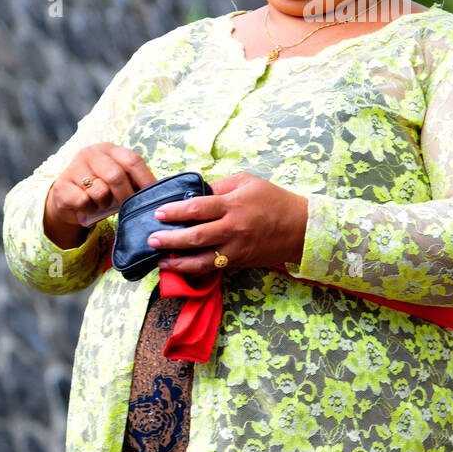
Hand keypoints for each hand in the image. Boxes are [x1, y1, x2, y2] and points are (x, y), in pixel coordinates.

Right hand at [44, 143, 156, 246]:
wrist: (68, 200)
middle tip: (129, 207)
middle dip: (126, 196)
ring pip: (99, 191)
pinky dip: (90, 210)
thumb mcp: (118, 181)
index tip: (154, 196)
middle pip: (116, 176)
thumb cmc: (101, 190)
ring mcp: (74, 167)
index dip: (146, 180)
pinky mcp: (62, 186)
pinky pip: (83, 202)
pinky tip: (88, 208)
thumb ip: (133, 182)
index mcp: (110, 149)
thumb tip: (158, 194)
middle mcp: (91, 153)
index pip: (133, 160)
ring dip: (105, 204)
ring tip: (103, 204)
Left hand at [146, 172, 307, 273]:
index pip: (198, 207)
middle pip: (195, 236)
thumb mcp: (247, 183)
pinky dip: (195, 269)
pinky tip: (182, 267)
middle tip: (152, 239)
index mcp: (233, 205)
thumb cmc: (273, 200)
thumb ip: (220, 186)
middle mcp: (233, 229)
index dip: (175, 211)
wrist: (300, 228)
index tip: (159, 213)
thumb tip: (195, 192)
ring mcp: (236, 249)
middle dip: (170, 239)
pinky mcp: (239, 262)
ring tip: (160, 260)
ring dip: (178, 261)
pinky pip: (213, 267)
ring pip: (202, 260)